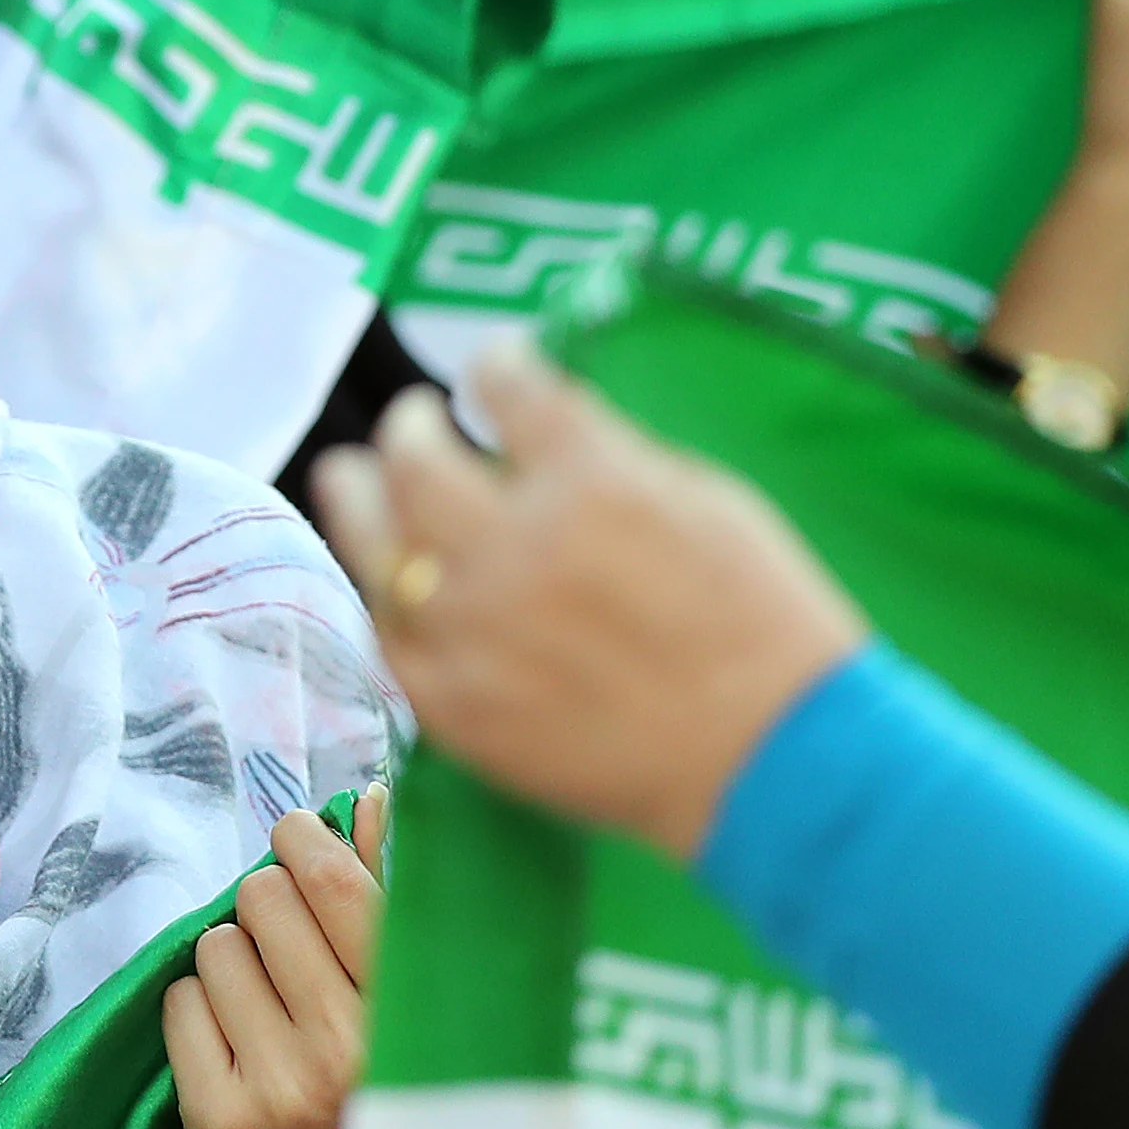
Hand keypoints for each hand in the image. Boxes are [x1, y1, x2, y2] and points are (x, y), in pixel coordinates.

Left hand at [166, 796, 387, 1128]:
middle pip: (265, 900)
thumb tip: (370, 795)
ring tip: (268, 1005)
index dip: (306, 840)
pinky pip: (179, 1004)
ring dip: (233, 959)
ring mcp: (281, 1086)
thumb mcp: (426, 1010)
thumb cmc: (396, 1104)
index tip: (298, 836)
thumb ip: (401, 897)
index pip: (341, 882)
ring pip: (217, 947)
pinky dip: (199, 1009)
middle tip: (286, 942)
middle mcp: (351, 1046)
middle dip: (267, 904)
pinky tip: (236, 1042)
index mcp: (416, 1011)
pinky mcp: (219, 1121)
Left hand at [310, 351, 866, 864]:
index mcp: (591, 477)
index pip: (505, 386)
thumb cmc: (765, 622)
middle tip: (417, 422)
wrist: (775, 761)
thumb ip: (612, 455)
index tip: (495, 369)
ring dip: (358, 496)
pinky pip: (389, 637)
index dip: (496, 367)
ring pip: (375, 542)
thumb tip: (545, 427)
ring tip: (354, 475)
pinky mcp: (455, 706)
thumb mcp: (709, 497)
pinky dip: (384, 599)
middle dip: (411, 426)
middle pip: (416, 457)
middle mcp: (514, 544)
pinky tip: (388, 579)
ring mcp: (473, 629)